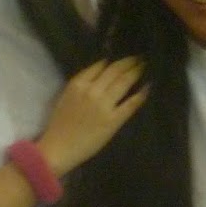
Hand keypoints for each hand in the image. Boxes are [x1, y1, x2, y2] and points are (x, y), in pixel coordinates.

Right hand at [38, 57, 146, 176]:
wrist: (58, 148)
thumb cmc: (58, 125)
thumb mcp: (65, 97)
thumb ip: (80, 85)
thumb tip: (99, 75)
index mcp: (78, 84)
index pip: (100, 65)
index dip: (113, 60)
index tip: (122, 58)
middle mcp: (92, 90)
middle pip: (114, 70)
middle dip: (128, 62)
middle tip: (139, 58)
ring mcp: (103, 105)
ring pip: (123, 82)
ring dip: (135, 72)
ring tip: (144, 66)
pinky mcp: (113, 120)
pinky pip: (130, 104)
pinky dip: (140, 95)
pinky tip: (147, 87)